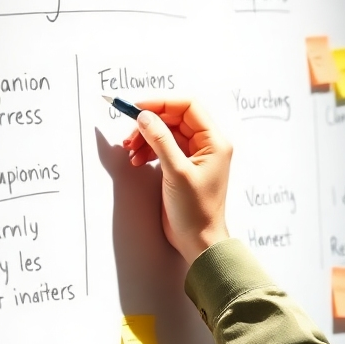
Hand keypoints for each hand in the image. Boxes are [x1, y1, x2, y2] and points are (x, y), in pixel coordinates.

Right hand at [123, 98, 231, 263]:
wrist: (197, 240)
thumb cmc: (196, 210)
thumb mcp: (176, 172)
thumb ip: (161, 141)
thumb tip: (145, 116)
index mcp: (214, 141)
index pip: (188, 106)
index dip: (162, 103)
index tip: (138, 108)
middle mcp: (207, 145)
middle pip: (175, 118)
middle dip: (150, 122)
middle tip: (130, 132)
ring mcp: (195, 155)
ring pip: (166, 132)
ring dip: (146, 137)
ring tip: (131, 150)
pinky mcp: (183, 166)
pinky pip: (164, 147)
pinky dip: (148, 149)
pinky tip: (137, 159)